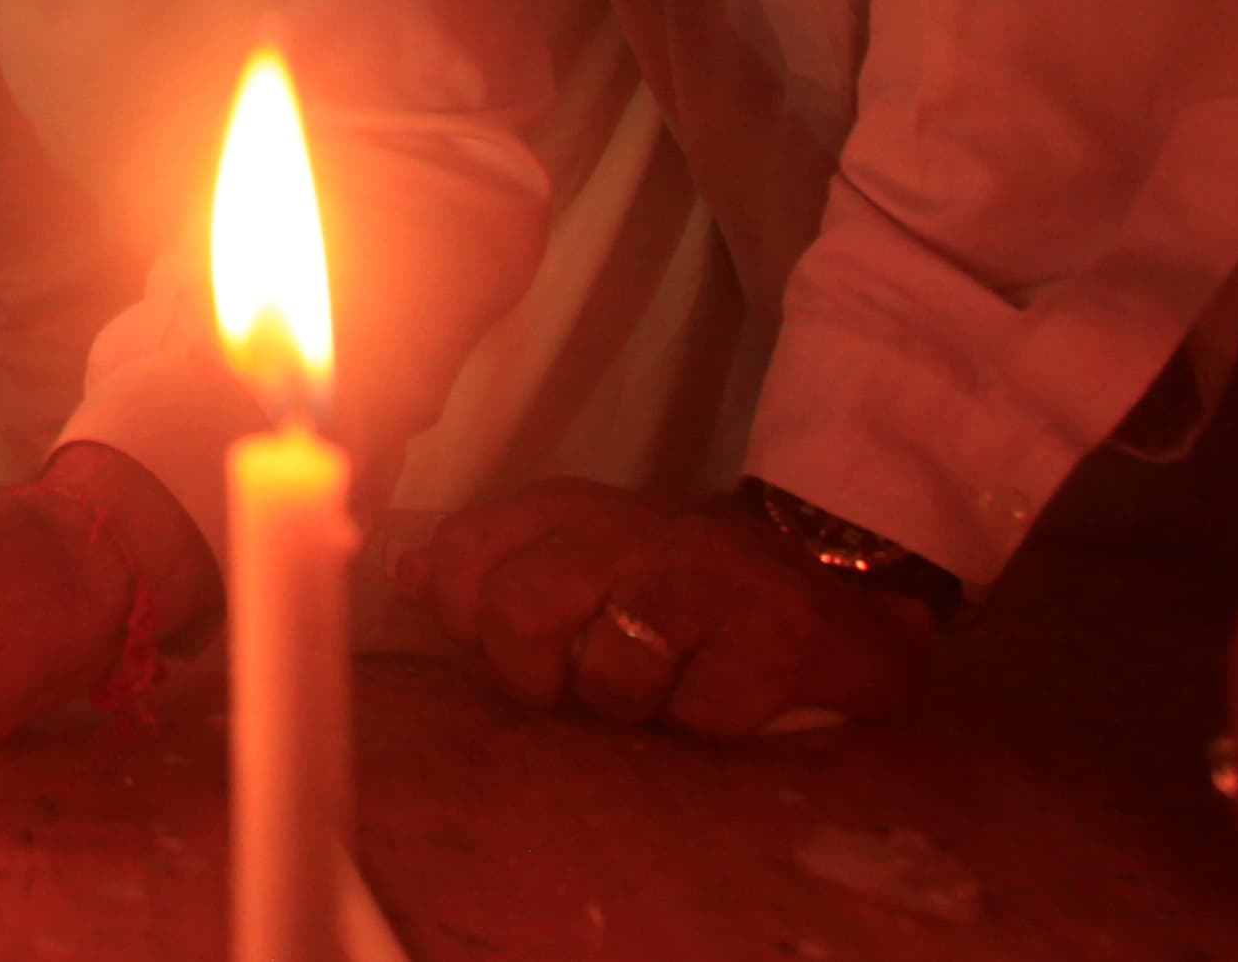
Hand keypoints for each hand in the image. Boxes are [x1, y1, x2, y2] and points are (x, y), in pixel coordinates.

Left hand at [403, 480, 930, 738]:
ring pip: (610, 669)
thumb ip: (492, 564)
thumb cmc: (683, 591)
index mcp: (573, 509)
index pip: (467, 551)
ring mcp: (709, 575)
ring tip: (663, 690)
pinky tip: (727, 699)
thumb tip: (402, 569)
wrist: (836, 590)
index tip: (508, 646)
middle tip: (580, 686)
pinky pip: (697, 712)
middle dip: (537, 675)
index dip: (468, 617)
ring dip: (629, 706)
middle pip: (523, 608)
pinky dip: (702, 727)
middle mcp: (635, 528)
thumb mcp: (580, 559)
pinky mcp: (778, 633)